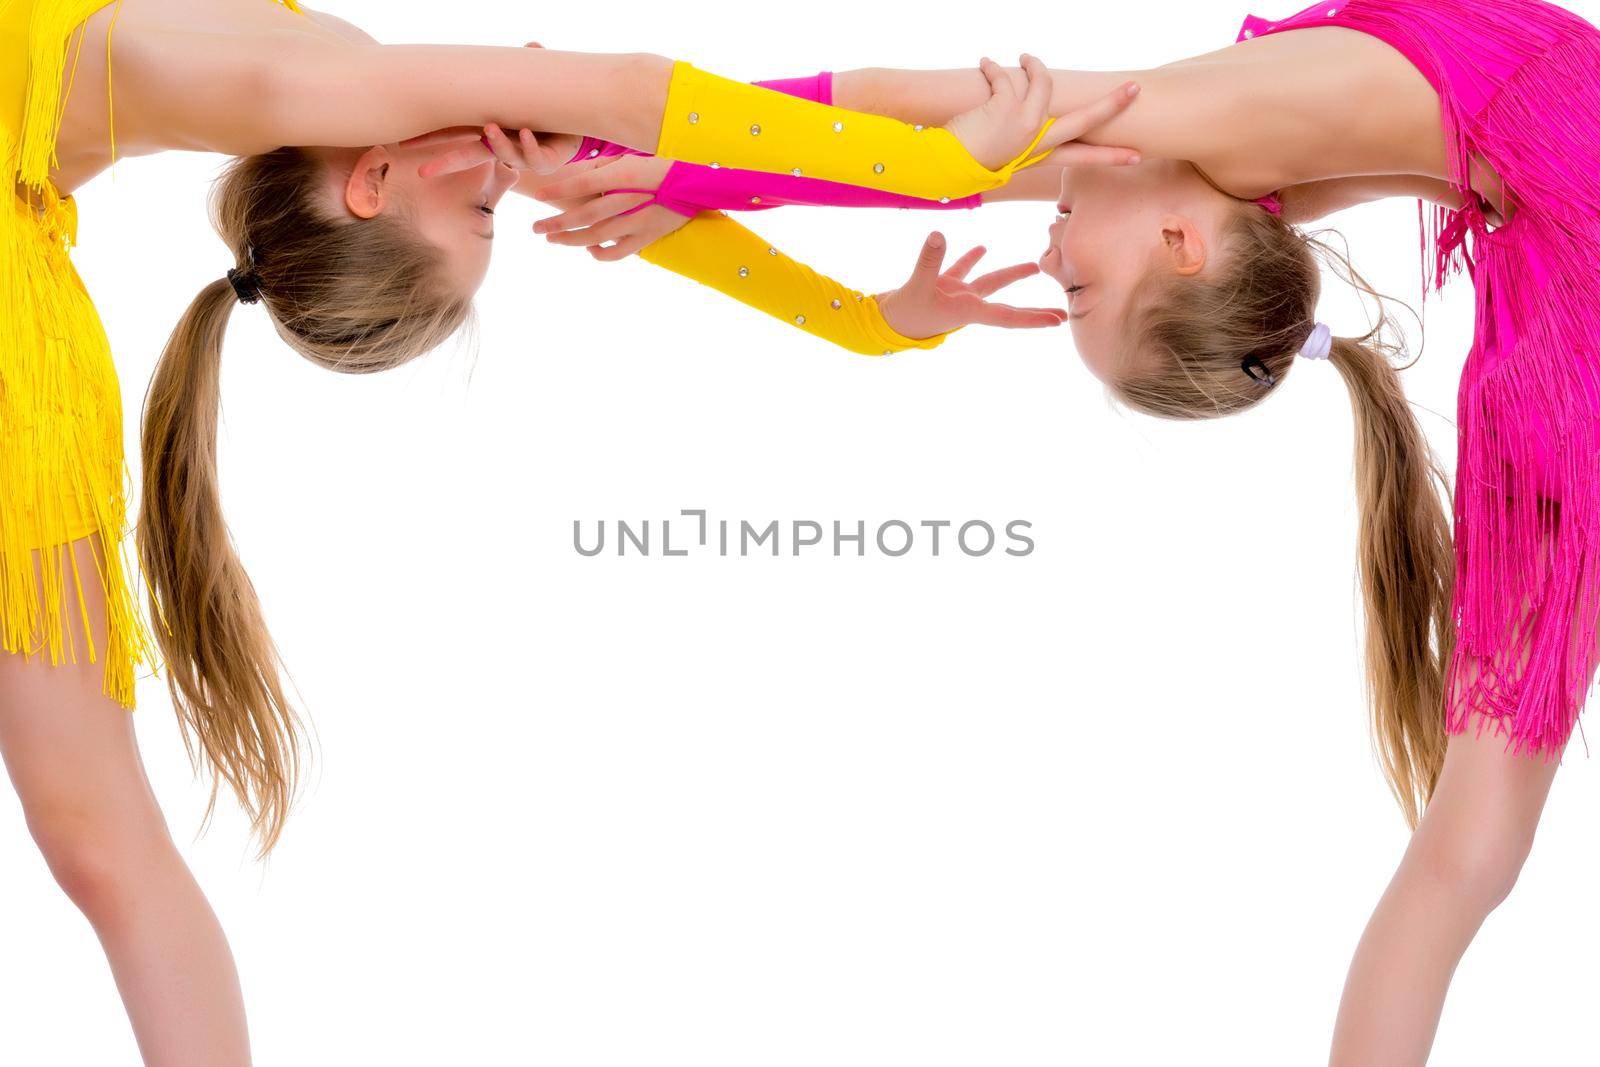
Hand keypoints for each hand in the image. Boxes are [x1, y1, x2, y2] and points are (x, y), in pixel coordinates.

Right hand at [398, 41, 578, 177]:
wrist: (581, 125)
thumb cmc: (550, 106)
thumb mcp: (536, 84)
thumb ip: (530, 65)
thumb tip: (531, 45)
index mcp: (492, 126)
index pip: (456, 131)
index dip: (432, 137)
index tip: (405, 142)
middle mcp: (503, 143)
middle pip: (469, 156)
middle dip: (446, 163)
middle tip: (423, 172)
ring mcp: (522, 154)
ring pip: (504, 155)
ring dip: (496, 143)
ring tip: (490, 127)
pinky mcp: (544, 162)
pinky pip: (533, 157)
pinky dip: (528, 145)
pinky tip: (524, 133)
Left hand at [526, 154, 689, 258]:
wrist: (695, 185)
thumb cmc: (657, 168)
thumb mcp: (628, 158)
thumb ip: (600, 168)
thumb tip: (572, 179)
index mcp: (623, 176)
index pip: (583, 185)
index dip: (558, 190)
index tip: (539, 195)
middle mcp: (629, 200)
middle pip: (584, 216)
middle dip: (556, 223)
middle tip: (536, 228)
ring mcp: (638, 222)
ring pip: (597, 237)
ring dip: (570, 240)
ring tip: (552, 239)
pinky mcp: (647, 237)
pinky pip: (618, 253)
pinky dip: (600, 254)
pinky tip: (588, 249)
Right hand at [876, 232, 1067, 338]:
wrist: (885, 323)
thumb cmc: (904, 313)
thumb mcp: (917, 287)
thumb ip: (929, 260)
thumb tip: (938, 234)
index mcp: (968, 310)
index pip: (1008, 316)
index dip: (1034, 318)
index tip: (1058, 321)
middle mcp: (968, 305)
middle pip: (1008, 305)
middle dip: (1033, 307)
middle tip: (1061, 309)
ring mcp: (958, 296)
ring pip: (991, 284)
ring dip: (1011, 275)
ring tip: (1034, 267)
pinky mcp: (944, 287)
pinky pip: (964, 272)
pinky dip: (973, 259)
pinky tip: (984, 248)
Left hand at [945, 55, 1141, 169]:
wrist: (947, 164)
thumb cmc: (969, 160)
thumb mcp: (1002, 154)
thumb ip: (1022, 136)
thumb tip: (1030, 105)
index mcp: (1038, 157)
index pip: (1081, 157)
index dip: (1109, 157)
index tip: (1136, 157)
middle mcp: (1037, 141)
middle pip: (1085, 121)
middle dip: (1112, 104)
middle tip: (1134, 89)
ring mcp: (1024, 123)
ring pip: (1043, 82)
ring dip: (1034, 64)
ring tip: (1024, 57)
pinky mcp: (1007, 107)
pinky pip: (1005, 75)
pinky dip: (993, 67)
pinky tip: (985, 64)